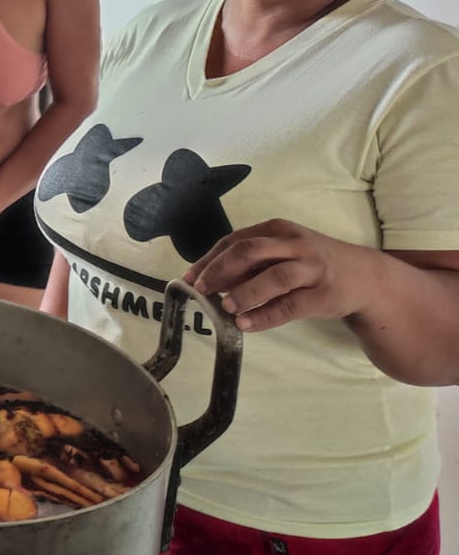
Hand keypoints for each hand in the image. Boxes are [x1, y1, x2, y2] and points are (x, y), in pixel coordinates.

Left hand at [184, 218, 378, 332]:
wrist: (365, 277)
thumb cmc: (312, 263)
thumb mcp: (283, 251)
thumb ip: (251, 262)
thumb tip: (211, 279)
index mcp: (277, 230)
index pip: (235, 240)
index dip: (208, 260)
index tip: (189, 278)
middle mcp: (294, 244)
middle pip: (250, 251)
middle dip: (220, 271)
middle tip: (201, 290)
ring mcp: (311, 268)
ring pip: (273, 277)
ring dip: (244, 293)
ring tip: (224, 308)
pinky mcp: (323, 295)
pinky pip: (290, 306)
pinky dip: (265, 316)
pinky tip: (246, 324)